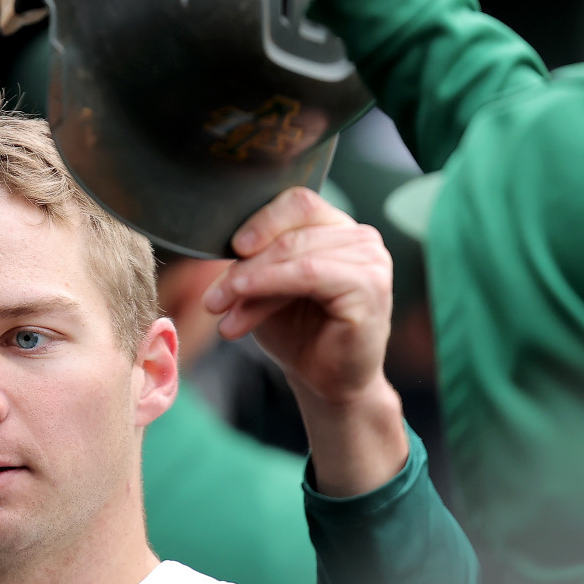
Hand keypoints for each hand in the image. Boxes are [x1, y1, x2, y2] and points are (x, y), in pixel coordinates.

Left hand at [203, 188, 406, 495]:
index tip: (229, 246)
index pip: (298, 202)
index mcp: (338, 228)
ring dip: (250, 281)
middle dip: (244, 265)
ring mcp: (371, 261)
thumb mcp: (265, 289)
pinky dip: (270, 284)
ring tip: (220, 308)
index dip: (261, 220)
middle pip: (291, 232)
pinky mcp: (370, 288)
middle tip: (212, 297)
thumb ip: (253, 261)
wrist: (325, 382)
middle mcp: (361, 238)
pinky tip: (242, 301)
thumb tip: (221, 243)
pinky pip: (309, 274)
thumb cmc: (298, 333)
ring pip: (295, 253)